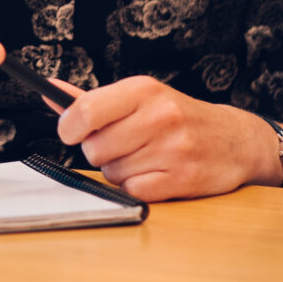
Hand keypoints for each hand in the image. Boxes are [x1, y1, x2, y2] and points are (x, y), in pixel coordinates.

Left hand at [50, 76, 275, 201]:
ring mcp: (173, 148)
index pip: (86, 111)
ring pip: (112, 172)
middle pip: (94, 147)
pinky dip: (136, 187)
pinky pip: (133, 191)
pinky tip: (154, 173)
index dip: (68, 126)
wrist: (235, 140)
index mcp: (144, 90)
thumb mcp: (140, 98)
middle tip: (122, 144)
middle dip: (100, 150)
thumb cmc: (178, 117)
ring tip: (144, 157)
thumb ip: (92, 100)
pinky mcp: (183, 179)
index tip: (69, 132)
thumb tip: (48, 90)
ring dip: (119, 170)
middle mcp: (160, 116)